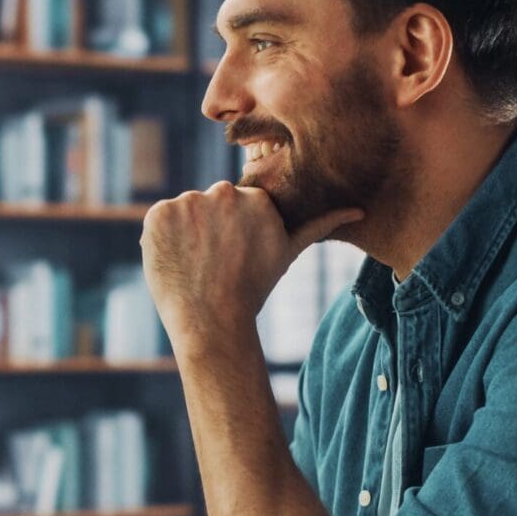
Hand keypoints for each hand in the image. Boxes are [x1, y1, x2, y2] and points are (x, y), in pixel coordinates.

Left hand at [139, 181, 362, 357]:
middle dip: (207, 229)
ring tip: (195, 265)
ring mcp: (187, 203)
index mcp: (255, 199)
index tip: (232, 256)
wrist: (212, 322)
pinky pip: (157, 221)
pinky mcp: (157, 214)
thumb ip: (319, 225)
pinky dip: (160, 239)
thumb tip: (359, 211)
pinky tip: (175, 261)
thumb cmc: (252, 289)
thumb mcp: (288, 253)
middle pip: (208, 206)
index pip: (233, 206)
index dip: (229, 232)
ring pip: (182, 213)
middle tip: (212, 263)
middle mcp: (223, 193)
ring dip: (183, 233)